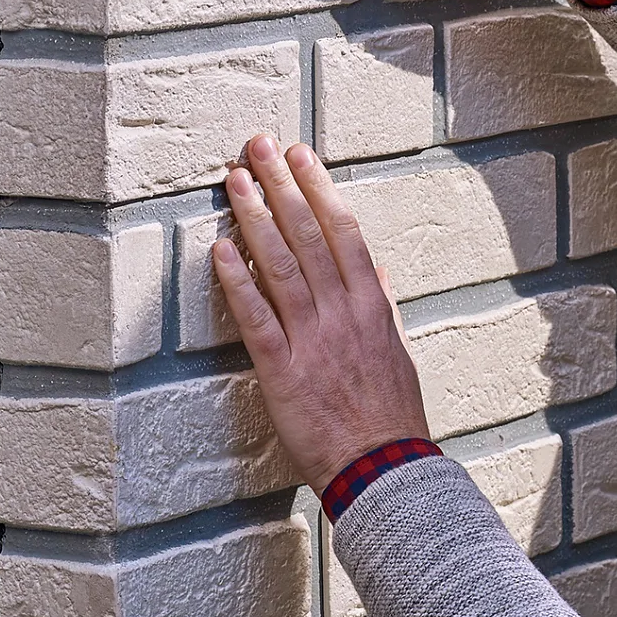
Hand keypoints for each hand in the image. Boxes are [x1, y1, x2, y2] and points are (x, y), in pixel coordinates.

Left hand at [211, 133, 430, 494]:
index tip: (301, 157)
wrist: (385, 469)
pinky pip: (257, 319)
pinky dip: (237, 283)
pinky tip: (219, 251)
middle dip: (281, 186)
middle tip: (258, 147)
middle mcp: (342, 313)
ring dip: (255, 219)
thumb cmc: (391, 415)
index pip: (343, 231)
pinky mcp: (283, 372)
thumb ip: (381, 305)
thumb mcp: (397, 351)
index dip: (319, 189)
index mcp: (370, 305)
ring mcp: (312, 340)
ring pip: (280, 266)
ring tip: (235, 182)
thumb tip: (374, 269)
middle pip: (308, 236)